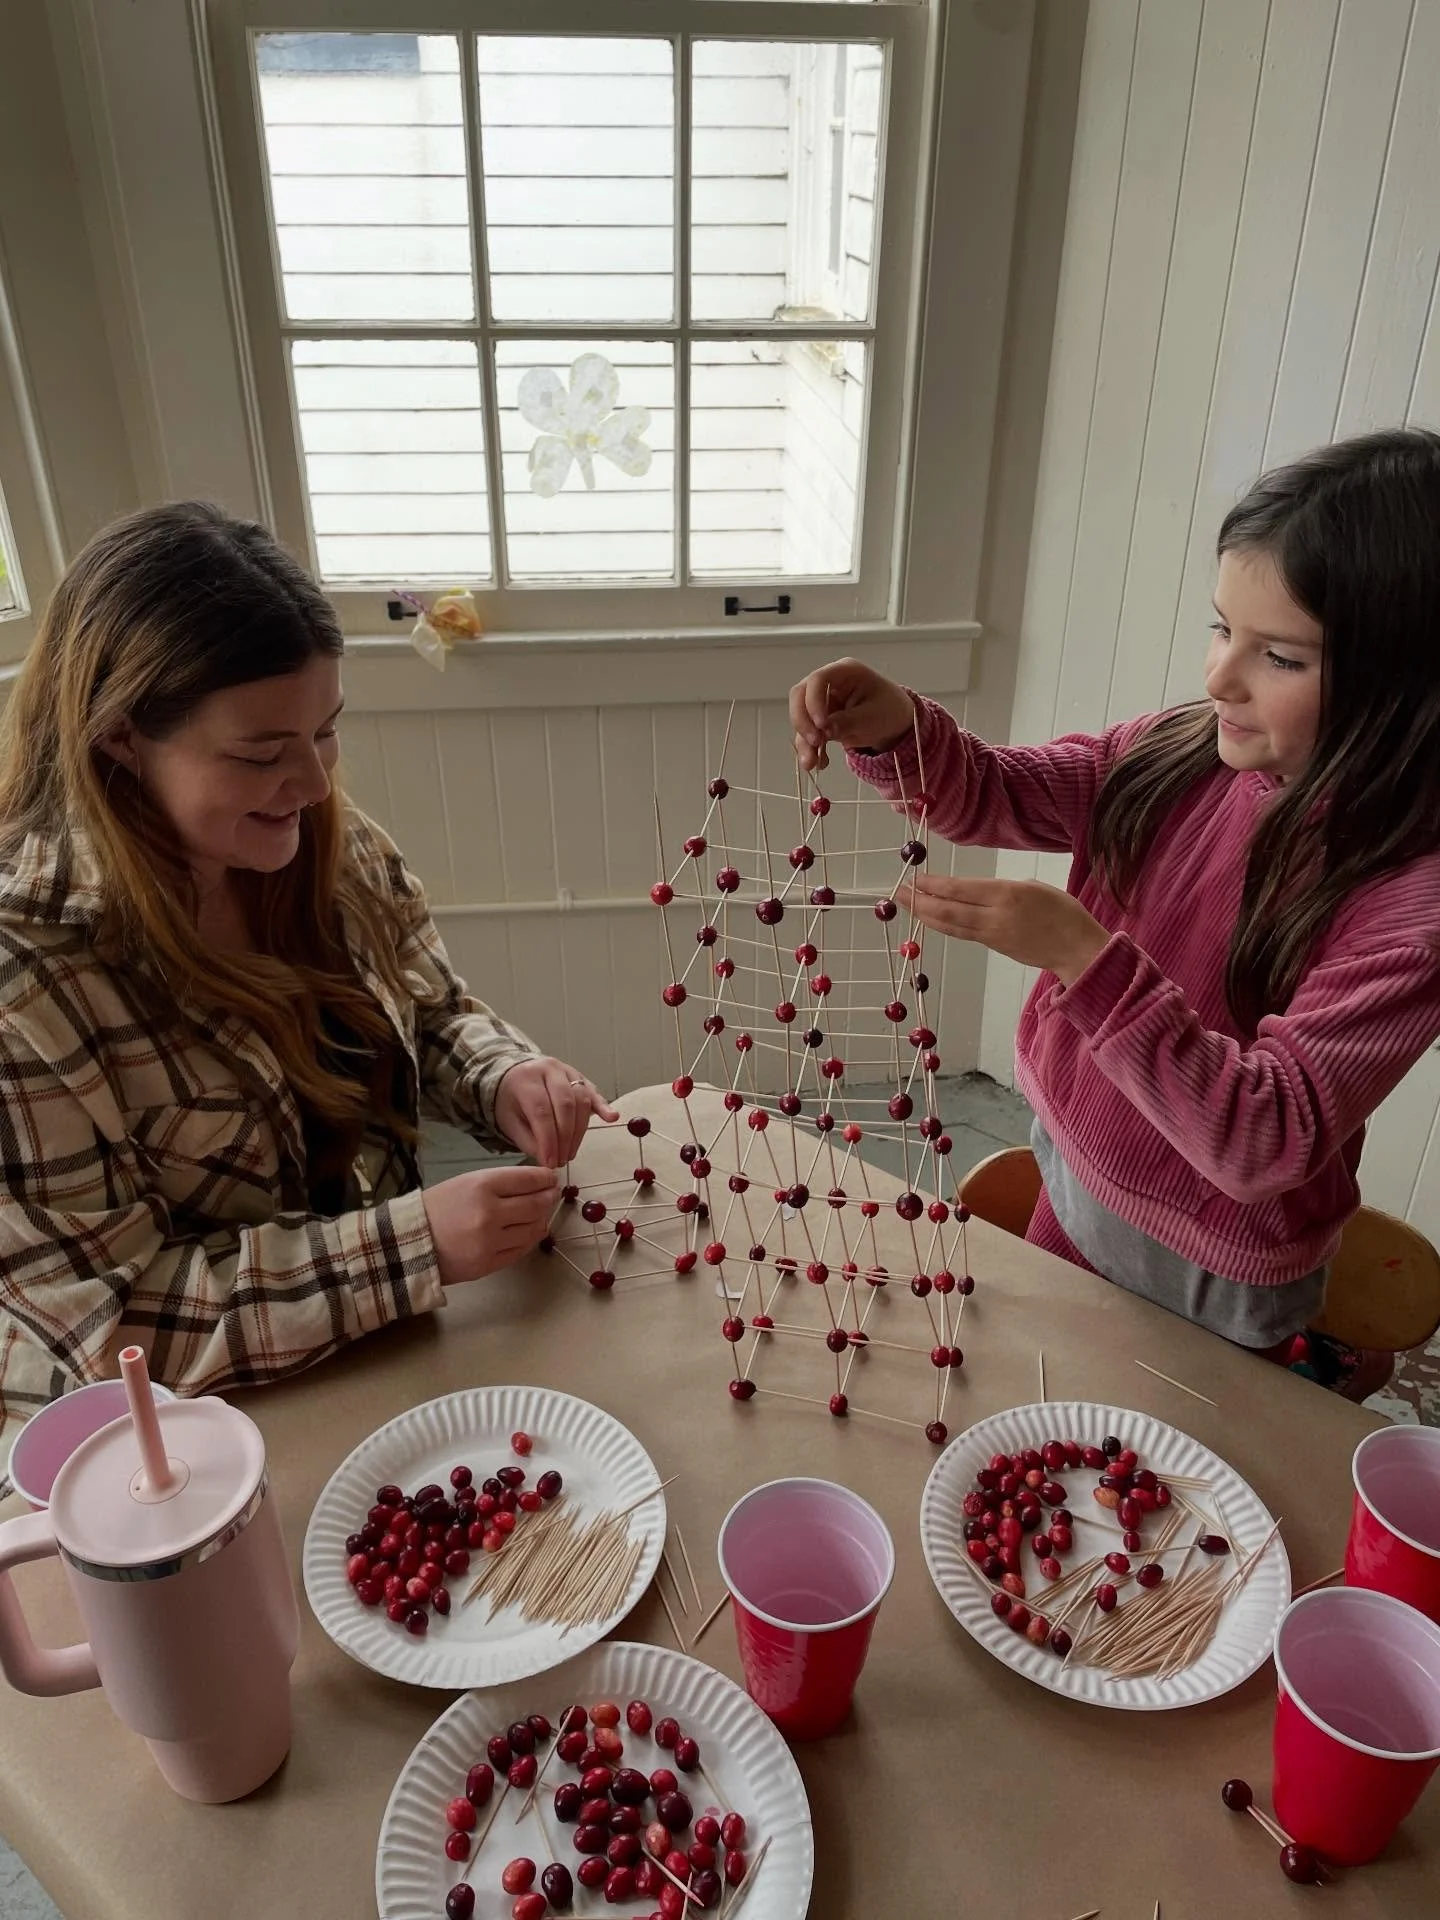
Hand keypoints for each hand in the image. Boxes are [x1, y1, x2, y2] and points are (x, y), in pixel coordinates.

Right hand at [423, 1165, 560, 1286]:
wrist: (410, 1243)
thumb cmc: (438, 1207)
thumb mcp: (466, 1182)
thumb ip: (501, 1183)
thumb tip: (537, 1184)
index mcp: (482, 1186)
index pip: (527, 1180)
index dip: (545, 1178)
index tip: (550, 1178)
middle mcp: (490, 1213)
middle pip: (536, 1204)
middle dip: (549, 1197)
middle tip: (552, 1194)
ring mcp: (490, 1242)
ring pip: (533, 1229)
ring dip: (542, 1219)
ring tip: (542, 1213)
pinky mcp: (489, 1264)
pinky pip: (521, 1250)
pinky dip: (531, 1239)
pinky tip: (532, 1231)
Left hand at [494, 1056, 619, 1167]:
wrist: (515, 1076)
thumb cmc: (511, 1101)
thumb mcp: (510, 1122)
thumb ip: (529, 1141)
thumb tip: (549, 1159)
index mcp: (525, 1079)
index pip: (541, 1111)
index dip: (548, 1140)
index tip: (550, 1163)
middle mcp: (548, 1069)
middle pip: (565, 1105)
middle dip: (565, 1137)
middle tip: (562, 1160)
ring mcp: (567, 1071)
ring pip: (581, 1100)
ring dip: (580, 1131)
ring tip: (571, 1152)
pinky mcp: (581, 1077)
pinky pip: (594, 1092)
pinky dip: (604, 1106)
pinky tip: (612, 1118)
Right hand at [788, 658, 915, 770]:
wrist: (894, 723)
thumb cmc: (888, 710)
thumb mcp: (873, 716)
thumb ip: (848, 722)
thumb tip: (824, 731)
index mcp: (844, 671)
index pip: (818, 680)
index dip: (813, 702)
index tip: (821, 725)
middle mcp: (828, 683)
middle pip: (800, 696)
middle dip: (803, 721)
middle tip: (814, 743)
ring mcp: (821, 701)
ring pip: (801, 718)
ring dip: (803, 742)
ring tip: (812, 763)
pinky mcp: (819, 719)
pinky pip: (808, 733)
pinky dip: (811, 749)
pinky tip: (820, 763)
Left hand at [908, 874, 1110, 984]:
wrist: (1078, 950)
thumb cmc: (1064, 913)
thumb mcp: (1035, 887)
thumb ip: (1003, 889)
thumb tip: (978, 893)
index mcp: (1006, 895)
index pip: (960, 890)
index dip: (933, 886)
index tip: (914, 879)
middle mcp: (994, 917)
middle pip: (948, 910)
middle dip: (920, 902)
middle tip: (899, 892)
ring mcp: (992, 936)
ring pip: (951, 925)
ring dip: (926, 915)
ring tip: (907, 905)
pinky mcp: (994, 948)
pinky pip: (963, 934)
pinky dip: (944, 925)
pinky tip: (933, 919)